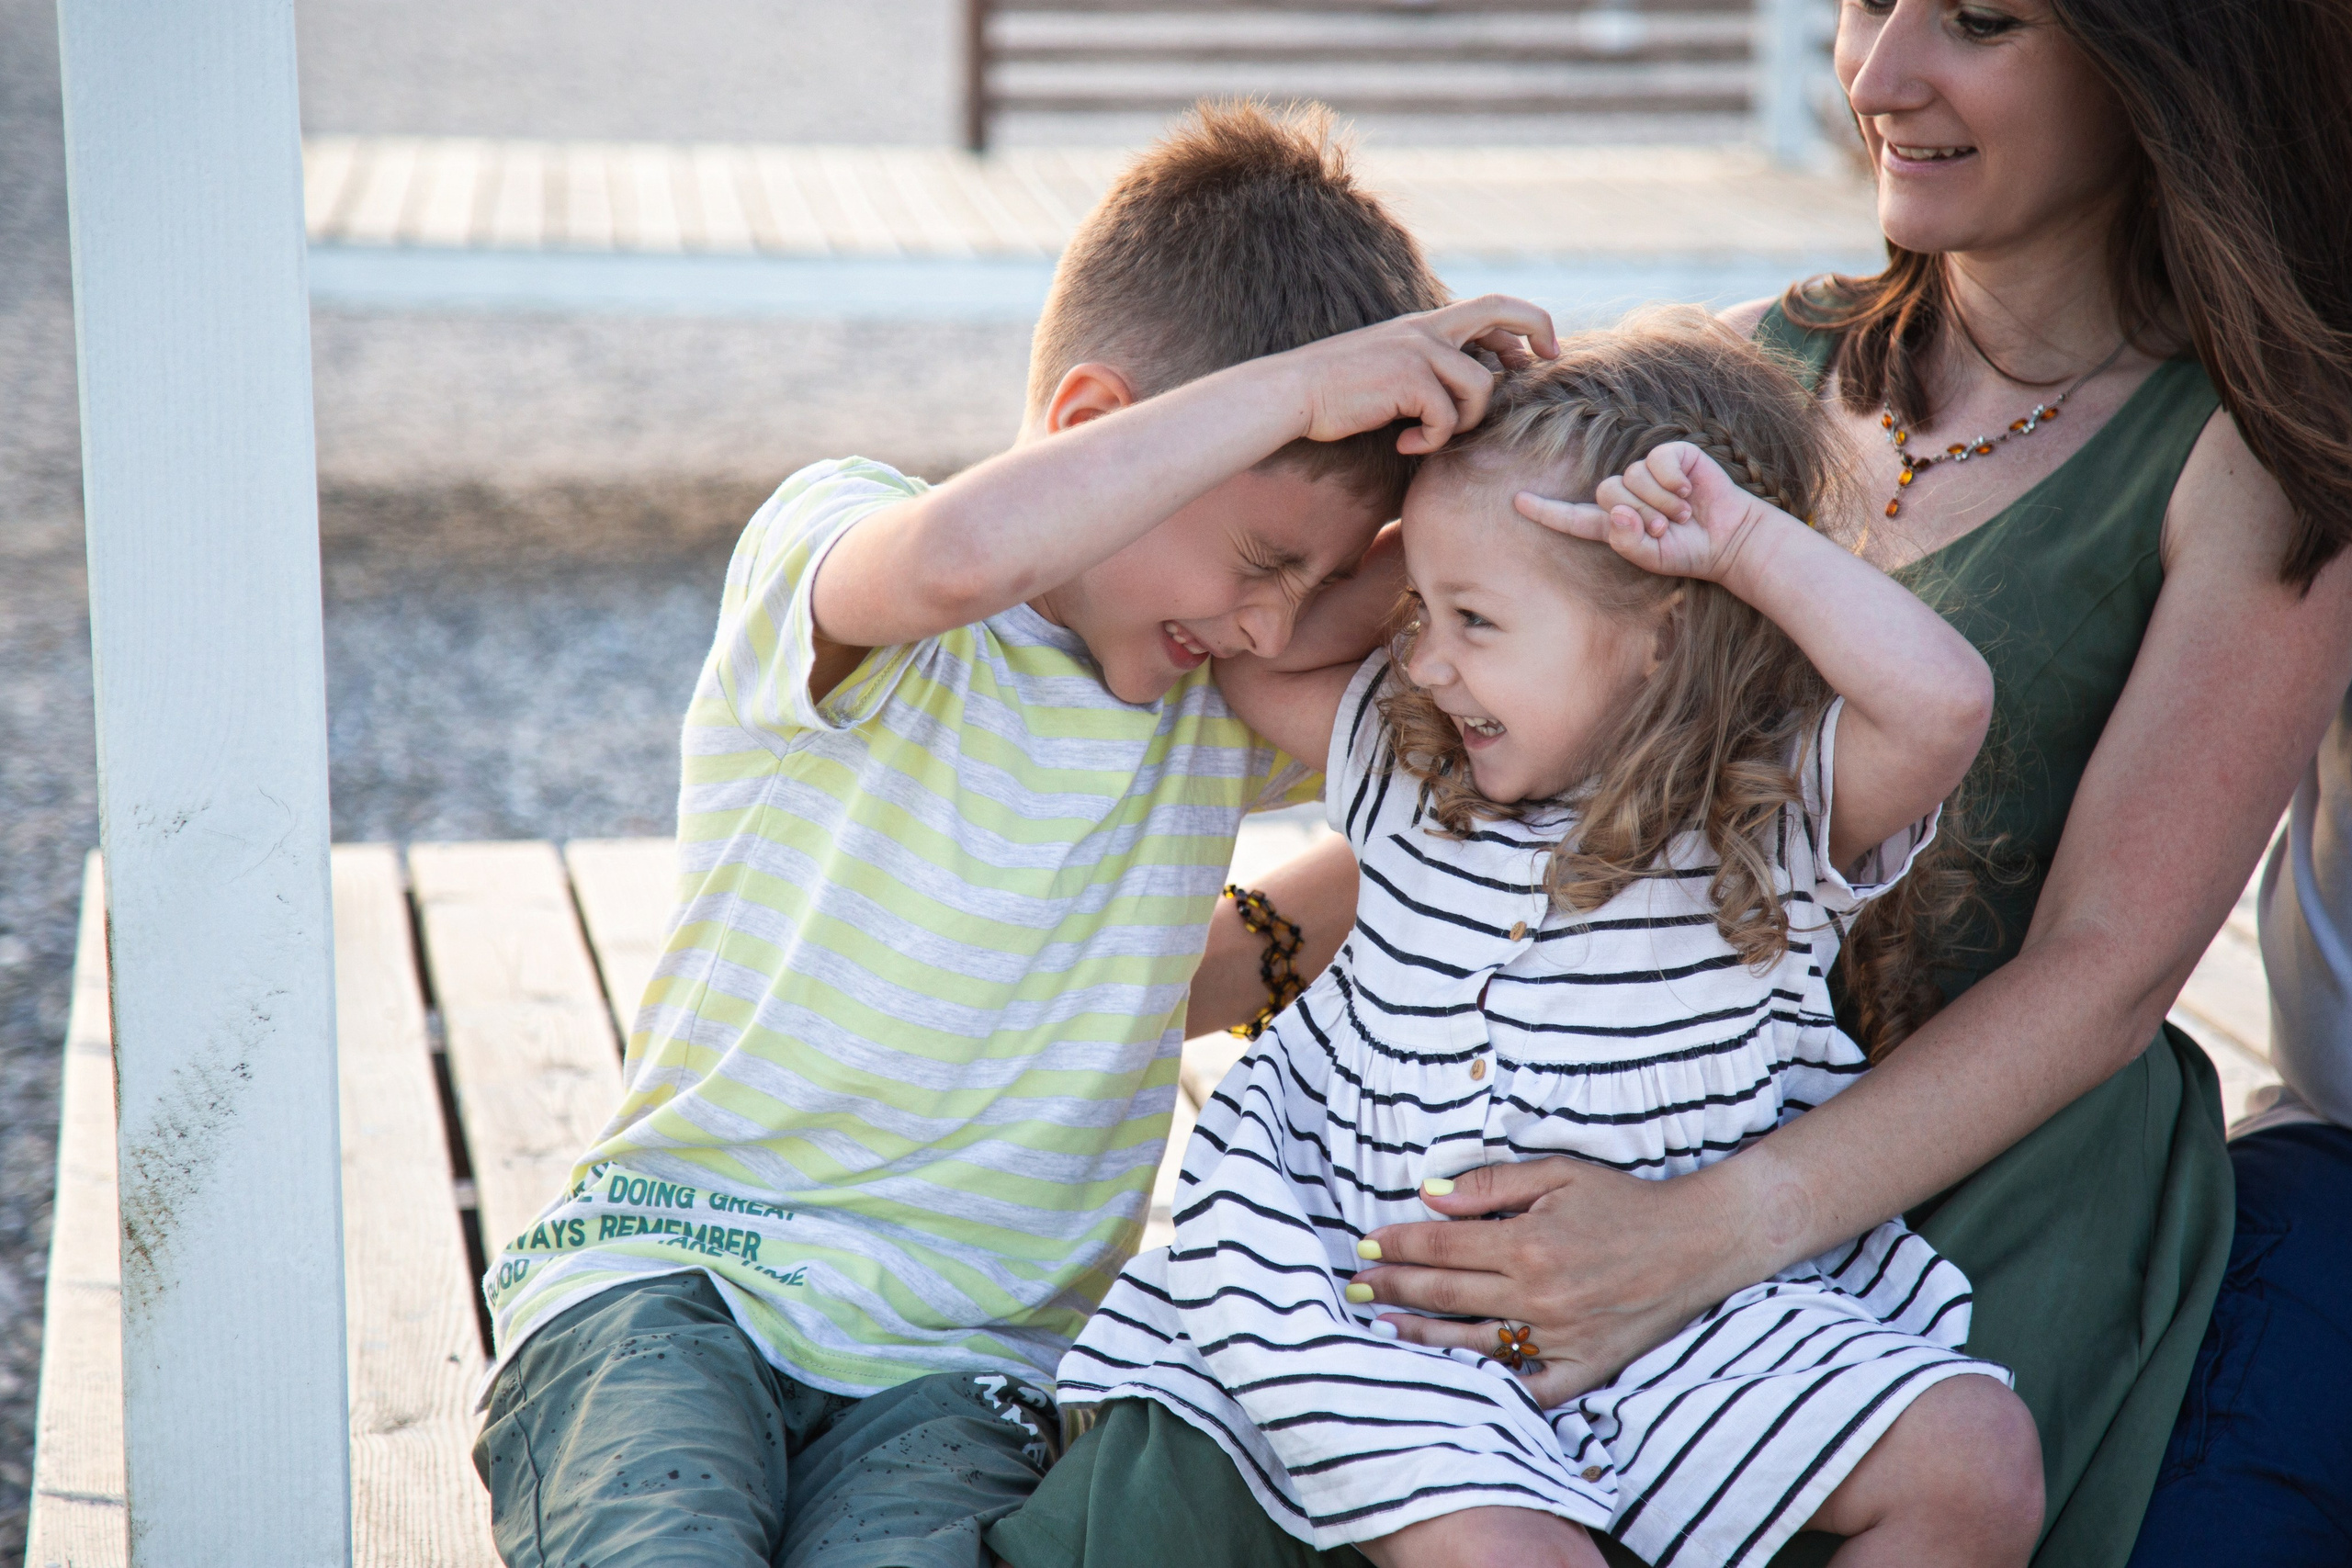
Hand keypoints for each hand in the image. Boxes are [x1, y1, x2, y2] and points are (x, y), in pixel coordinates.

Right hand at [1292, 296, 1557, 455]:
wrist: (1291, 394)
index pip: (1487, 309)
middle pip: (1501, 310)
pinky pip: (1447, 419)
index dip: (1522, 325)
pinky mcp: (1409, 380)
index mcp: (1422, 326)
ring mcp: (1418, 351)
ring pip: (1480, 387)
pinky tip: (1404, 443)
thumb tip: (1461, 390)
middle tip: (1549, 359)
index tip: (1536, 353)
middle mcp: (1425, 330)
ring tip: (1428, 436)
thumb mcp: (1386, 369)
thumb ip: (1422, 371)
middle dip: (1537, 328)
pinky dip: (1431, 440)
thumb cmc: (1334, 392)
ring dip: (1466, 421)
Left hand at [1348, 1157, 1745, 1407]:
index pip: (1443, 1245)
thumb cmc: (1625, 1202)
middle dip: (1392, 1289)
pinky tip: (1453, 1382)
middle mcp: (1539, 1295)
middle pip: (1446, 1293)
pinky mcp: (1585, 1368)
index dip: (1397, 1245)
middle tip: (1352, 1288)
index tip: (1364, 1246)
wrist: (1698, 1243)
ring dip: (1420, 1338)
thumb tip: (1430, 1194)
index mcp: (1529, 1243)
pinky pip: (1528, 1389)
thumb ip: (1491, 1184)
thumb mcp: (1558, 1173)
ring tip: (1379, 1330)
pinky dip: (1490, 1387)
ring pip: (1472, 1344)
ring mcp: (1561, 1338)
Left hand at [1512, 440, 1781, 584]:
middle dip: (1639, 513)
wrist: (1728, 538)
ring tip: (1681, 514)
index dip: (1546, 510)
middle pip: (1607, 492)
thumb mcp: (1652, 557)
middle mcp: (1627, 493)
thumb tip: (1618, 512)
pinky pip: (1656, 461)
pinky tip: (1688, 491)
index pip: (1573, 516)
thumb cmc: (1688, 551)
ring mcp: (1648, 473)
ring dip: (1658, 501)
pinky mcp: (1671, 456)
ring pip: (1632, 477)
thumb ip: (1626, 541)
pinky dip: (1671, 480)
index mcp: (1615, 521)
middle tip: (1665, 528)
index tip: (1517, 502)